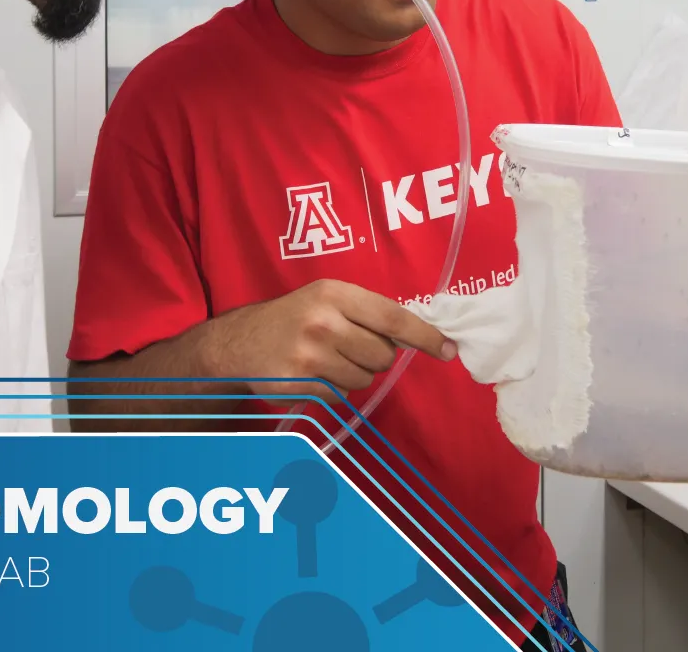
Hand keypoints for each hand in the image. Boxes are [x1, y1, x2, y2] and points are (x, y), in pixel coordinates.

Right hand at [210, 279, 456, 405]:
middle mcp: (323, 321)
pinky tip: (311, 373)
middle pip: (383, 355)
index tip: (448, 349)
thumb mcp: (326, 299)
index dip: (424, 335)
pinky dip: (333, 388)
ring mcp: (310, 354)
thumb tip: (417, 335)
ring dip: (354, 374)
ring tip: (327, 359)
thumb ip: (367, 313)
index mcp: (334, 293)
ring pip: (364, 378)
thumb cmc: (293, 317)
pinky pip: (340, 394)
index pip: (393, 317)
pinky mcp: (300, 383)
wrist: (240, 342)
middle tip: (349, 346)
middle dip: (375, 356)